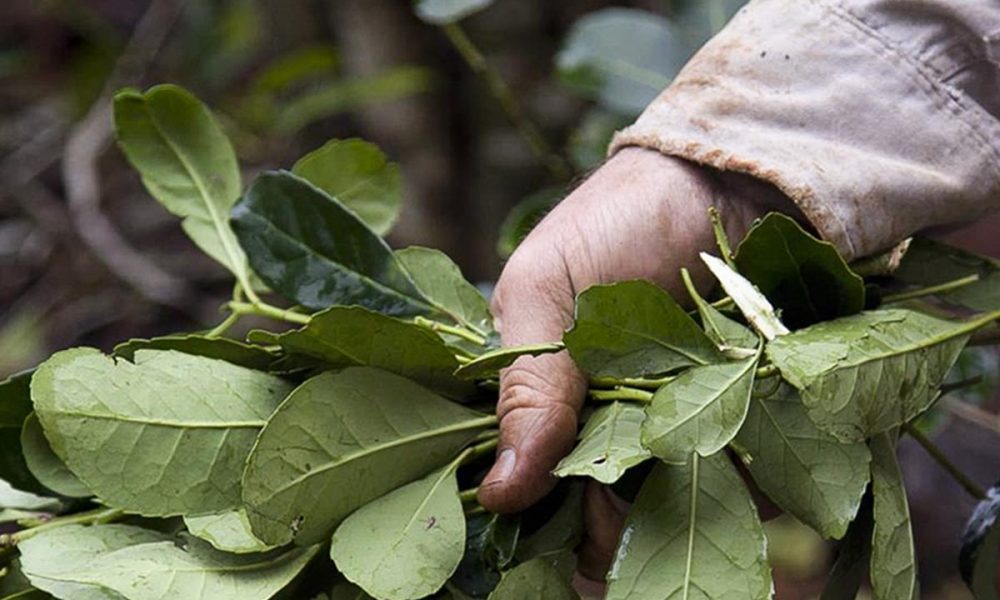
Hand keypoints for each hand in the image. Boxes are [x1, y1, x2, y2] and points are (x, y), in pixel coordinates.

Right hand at [475, 147, 784, 577]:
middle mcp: (610, 426)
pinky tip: (759, 441)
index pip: (537, 489)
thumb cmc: (617, 221)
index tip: (575, 512)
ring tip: (709, 445)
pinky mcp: (747, 423)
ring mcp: (680, 428)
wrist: (726, 178)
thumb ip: (527, 385)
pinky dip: (755, 478)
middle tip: (640, 498)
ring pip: (677, 510)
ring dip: (690, 503)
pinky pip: (750, 482)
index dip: (552, 514)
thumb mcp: (548, 290)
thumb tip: (497, 493)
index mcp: (547, 400)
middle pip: (606, 517)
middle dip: (620, 523)